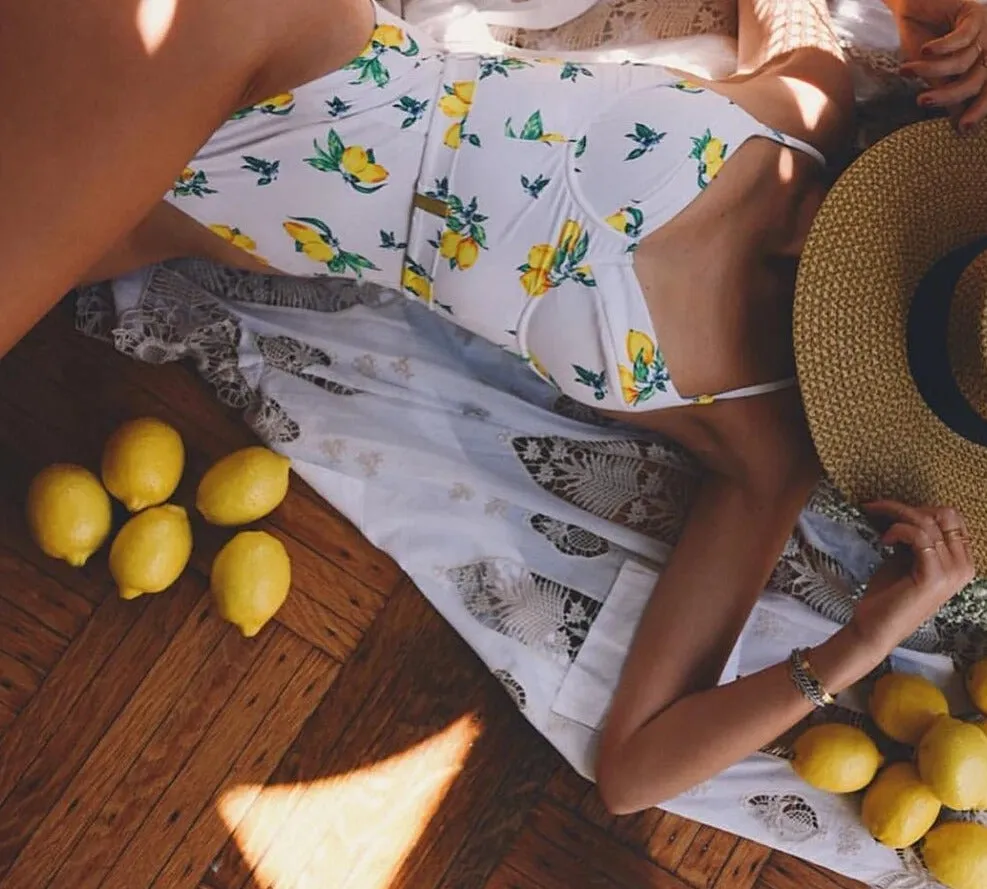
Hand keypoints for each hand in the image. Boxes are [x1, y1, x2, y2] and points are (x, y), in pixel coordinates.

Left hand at [848, 500, 974, 651]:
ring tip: (875, 522)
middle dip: (908, 507)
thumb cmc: (889, 593)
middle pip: (945, 514)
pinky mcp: (934, 576)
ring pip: (928, 522)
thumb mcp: (907, 558)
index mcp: (962, 562)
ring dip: (896, 514)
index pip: (951, 518)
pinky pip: (920, 536)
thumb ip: (915, 538)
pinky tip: (884, 541)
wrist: (876, 627)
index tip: (890, 509)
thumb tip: (906, 510)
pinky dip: (898, 531)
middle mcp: (964, 566)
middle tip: (878, 511)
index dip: (920, 508)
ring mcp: (952, 572)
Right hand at [893, 0, 986, 131]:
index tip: (962, 128)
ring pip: (963, 62)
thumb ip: (946, 89)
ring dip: (931, 69)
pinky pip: (959, 39)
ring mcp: (986, 30)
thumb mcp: (932, 70)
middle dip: (950, 94)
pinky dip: (939, 47)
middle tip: (923, 102)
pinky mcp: (975, 13)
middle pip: (978, 79)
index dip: (979, 109)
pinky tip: (924, 50)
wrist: (913, 6)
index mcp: (984, 62)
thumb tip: (956, 118)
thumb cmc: (922, 37)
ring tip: (907, 71)